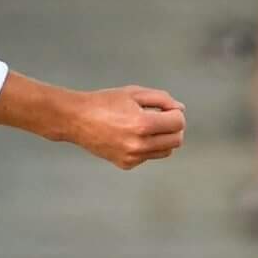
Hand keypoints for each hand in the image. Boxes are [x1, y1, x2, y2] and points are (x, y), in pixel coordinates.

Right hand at [68, 86, 186, 169]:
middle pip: (177, 140)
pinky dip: (147, 146)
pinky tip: (130, 136)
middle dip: (174, 127)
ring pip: (166, 151)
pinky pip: (148, 156)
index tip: (166, 109)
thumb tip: (181, 110)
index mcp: (142, 124)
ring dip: (163, 138)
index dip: (176, 113)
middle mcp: (139, 145)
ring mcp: (132, 157)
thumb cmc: (105, 102)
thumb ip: (162, 99)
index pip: (178, 123)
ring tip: (146, 126)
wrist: (76, 119)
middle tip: (162, 118)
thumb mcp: (134, 93)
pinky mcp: (126, 164)